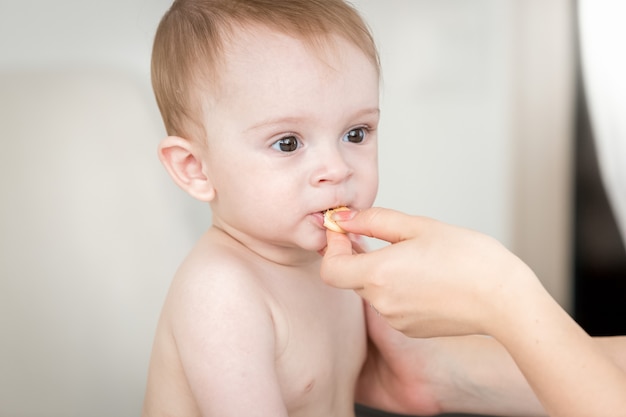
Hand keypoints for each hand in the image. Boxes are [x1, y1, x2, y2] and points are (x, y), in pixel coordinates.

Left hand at [321, 207, 536, 338]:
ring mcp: (396, 319)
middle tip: (383, 237)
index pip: (330, 268)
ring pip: (372, 291)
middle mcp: (382, 302)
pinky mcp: (410, 329)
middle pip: (350, 278)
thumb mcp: (419, 227)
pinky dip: (397, 288)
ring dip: (380, 272)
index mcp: (379, 274)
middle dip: (359, 256)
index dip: (333, 247)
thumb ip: (374, 221)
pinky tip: (426, 277)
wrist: (505, 301)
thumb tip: (344, 219)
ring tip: (416, 257)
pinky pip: (390, 305)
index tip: (347, 231)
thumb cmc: (469, 259)